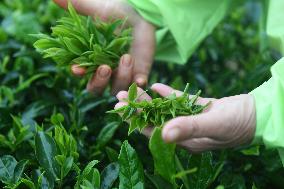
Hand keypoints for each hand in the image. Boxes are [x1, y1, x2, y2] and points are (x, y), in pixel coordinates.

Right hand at [53, 0, 154, 93]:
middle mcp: (105, 71)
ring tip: (127, 57)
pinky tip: (140, 79)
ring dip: (121, 77)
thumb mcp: (98, 10)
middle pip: (96, 89)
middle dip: (99, 81)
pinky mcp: (139, 74)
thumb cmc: (117, 14)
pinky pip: (138, 86)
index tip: (77, 68)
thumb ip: (79, 6)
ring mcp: (122, 75)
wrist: (142, 16)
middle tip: (104, 68)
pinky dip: (138, 85)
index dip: (78, 72)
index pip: (81, 71)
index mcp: (92, 59)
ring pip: (117, 88)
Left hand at [115, 83, 255, 151]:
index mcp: (184, 140)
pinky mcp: (198, 108)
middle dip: (137, 108)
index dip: (135, 120)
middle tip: (119, 96)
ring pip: (164, 110)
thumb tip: (163, 134)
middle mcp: (184, 132)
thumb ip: (189, 128)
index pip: (152, 131)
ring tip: (132, 89)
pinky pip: (179, 101)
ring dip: (149, 100)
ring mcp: (190, 119)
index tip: (120, 108)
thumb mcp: (213, 125)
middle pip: (154, 120)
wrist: (257, 114)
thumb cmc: (238, 123)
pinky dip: (168, 94)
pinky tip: (156, 86)